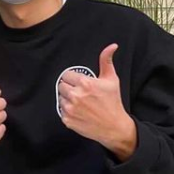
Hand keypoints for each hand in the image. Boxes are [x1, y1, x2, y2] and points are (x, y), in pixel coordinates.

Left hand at [58, 44, 136, 160]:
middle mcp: (76, 95)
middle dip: (69, 88)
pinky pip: (61, 110)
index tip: (79, 83)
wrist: (113, 127)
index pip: (66, 75)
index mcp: (85, 83)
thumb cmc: (113, 102)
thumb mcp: (111, 79)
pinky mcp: (67, 120)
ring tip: (80, 103)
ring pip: (60, 98)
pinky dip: (67, 111)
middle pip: (61, 85)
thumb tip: (112, 46)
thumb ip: (106, 61)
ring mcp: (70, 109)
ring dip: (67, 99)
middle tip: (80, 93)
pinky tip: (79, 112)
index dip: (73, 78)